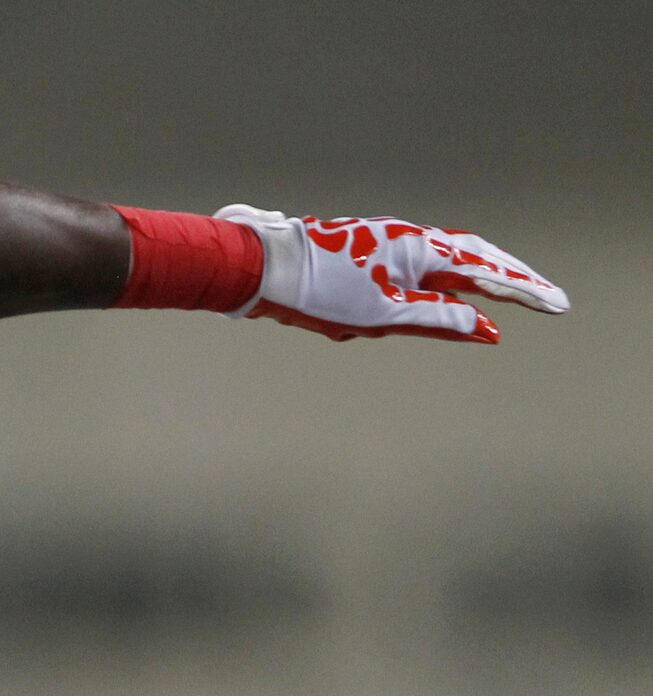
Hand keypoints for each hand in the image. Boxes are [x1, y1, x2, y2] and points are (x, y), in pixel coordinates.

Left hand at [218, 206, 567, 343]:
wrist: (266, 268)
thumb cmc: (319, 292)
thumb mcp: (383, 315)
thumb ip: (438, 320)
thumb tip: (486, 329)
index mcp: (421, 250)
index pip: (486, 273)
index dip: (523, 291)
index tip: (556, 304)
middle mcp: (411, 239)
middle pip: (477, 257)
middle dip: (512, 278)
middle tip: (546, 296)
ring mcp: (392, 242)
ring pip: (450, 259)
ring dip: (483, 275)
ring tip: (513, 290)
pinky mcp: (372, 252)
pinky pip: (421, 265)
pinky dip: (446, 277)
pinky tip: (451, 289)